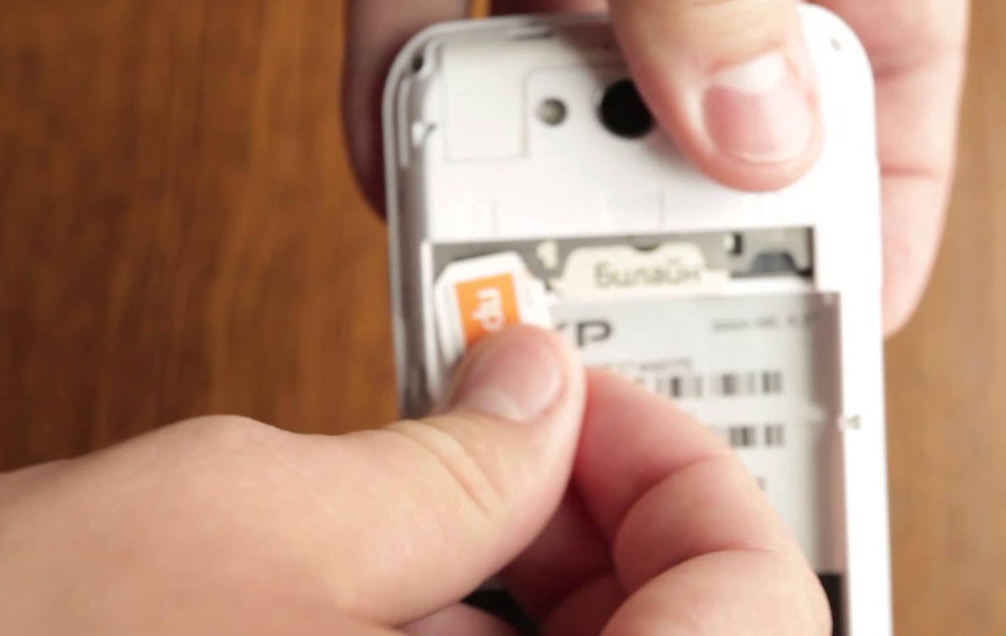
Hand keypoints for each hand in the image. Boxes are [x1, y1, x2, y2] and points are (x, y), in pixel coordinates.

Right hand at [0, 327, 827, 634]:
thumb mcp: (247, 525)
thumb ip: (446, 459)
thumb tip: (537, 393)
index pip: (758, 612)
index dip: (688, 476)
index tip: (594, 404)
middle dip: (609, 528)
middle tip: (520, 436)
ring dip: (536, 587)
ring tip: (436, 500)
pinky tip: (392, 590)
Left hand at [343, 0, 968, 333]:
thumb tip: (737, 129)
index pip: (876, 87)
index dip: (847, 220)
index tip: (801, 327)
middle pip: (693, 87)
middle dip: (637, 196)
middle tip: (598, 301)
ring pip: (554, 42)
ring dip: (506, 143)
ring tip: (476, 240)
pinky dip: (406, 45)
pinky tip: (392, 130)